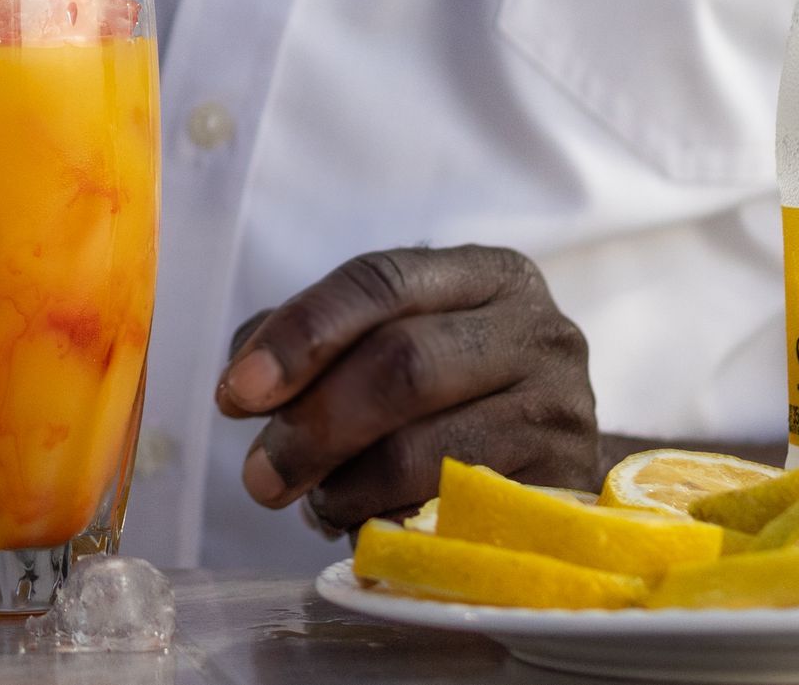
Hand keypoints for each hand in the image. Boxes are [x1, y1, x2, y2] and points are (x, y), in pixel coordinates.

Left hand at [215, 245, 597, 535]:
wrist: (552, 466)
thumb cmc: (453, 395)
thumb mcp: (393, 339)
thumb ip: (314, 342)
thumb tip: (245, 380)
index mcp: (485, 274)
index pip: (381, 280)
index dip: (302, 333)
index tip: (238, 391)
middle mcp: (537, 330)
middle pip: (404, 364)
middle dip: (314, 424)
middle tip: (258, 475)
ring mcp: (558, 411)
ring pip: (424, 449)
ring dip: (345, 486)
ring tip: (314, 502)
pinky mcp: (560, 491)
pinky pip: (452, 516)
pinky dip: (389, 524)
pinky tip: (364, 525)